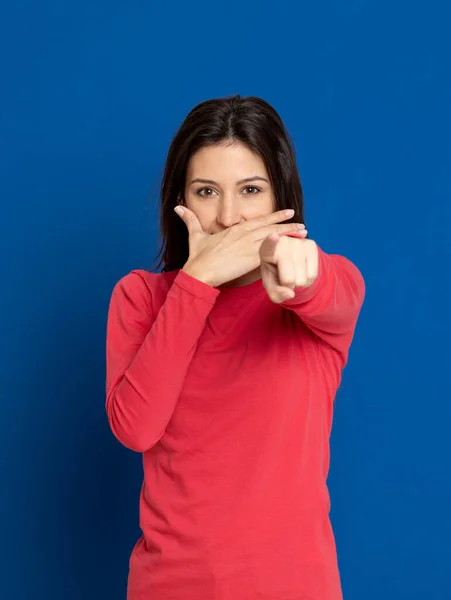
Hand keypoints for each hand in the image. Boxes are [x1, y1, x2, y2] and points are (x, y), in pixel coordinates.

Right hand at [174, 206, 306, 287]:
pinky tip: (294, 247)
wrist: (199, 272)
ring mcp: (248, 246)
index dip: (273, 216)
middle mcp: (243, 234)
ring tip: (303, 232)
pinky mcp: (251, 258)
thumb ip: (190, 220)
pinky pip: (272, 252)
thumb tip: (177, 208)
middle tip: (301, 222)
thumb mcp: (195, 235)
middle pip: (270, 226)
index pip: (258, 220)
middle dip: (287, 223)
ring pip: (274, 237)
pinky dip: (284, 248)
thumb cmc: (197, 257)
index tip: (287, 212)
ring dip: (290, 234)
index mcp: (234, 229)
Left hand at [259, 233, 318, 303]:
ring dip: (298, 283)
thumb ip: (276, 294)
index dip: (271, 242)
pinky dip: (308, 280)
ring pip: (301, 279)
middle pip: (288, 279)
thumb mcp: (271, 286)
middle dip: (288, 285)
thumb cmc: (275, 274)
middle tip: (284, 277)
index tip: (274, 236)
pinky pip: (312, 275)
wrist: (291, 265)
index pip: (268, 246)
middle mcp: (282, 242)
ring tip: (293, 273)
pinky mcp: (311, 245)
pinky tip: (302, 271)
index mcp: (265, 251)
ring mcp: (297, 242)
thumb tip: (290, 294)